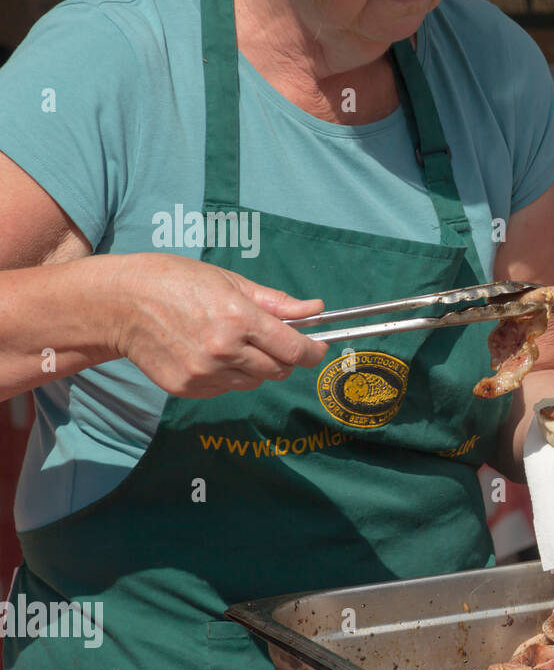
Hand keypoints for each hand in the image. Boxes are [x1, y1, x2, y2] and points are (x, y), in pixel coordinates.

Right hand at [110, 253, 328, 397]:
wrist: (118, 303)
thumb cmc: (174, 282)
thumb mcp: (228, 282)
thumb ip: (275, 302)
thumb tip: (315, 310)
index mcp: (238, 319)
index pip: (294, 350)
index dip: (313, 351)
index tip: (319, 347)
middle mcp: (223, 350)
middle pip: (279, 369)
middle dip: (284, 357)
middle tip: (272, 340)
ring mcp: (204, 373)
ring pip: (254, 381)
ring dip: (255, 367)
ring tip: (232, 342)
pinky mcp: (188, 388)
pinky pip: (226, 388)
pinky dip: (228, 375)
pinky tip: (208, 353)